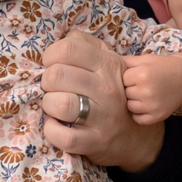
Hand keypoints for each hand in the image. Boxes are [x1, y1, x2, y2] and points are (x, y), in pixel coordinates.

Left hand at [41, 28, 165, 172]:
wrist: (135, 135)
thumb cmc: (111, 92)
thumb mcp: (107, 62)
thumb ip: (84, 45)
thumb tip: (60, 39)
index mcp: (107, 64)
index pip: (66, 49)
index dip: (50, 56)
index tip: (52, 65)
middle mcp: (107, 89)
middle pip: (56, 75)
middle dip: (46, 82)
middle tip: (53, 89)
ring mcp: (102, 117)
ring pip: (58, 104)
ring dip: (48, 105)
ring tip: (54, 106)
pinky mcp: (95, 142)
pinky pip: (63, 136)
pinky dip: (51, 130)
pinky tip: (56, 125)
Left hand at [121, 53, 181, 125]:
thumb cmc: (162, 66)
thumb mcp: (144, 59)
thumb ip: (124, 61)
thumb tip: (103, 60)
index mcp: (142, 74)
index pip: (121, 80)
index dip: (127, 78)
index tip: (137, 76)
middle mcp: (147, 91)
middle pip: (125, 94)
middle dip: (130, 90)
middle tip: (143, 85)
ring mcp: (152, 105)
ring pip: (129, 107)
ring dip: (134, 102)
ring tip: (145, 94)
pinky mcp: (157, 116)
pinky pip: (138, 119)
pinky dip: (140, 114)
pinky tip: (147, 105)